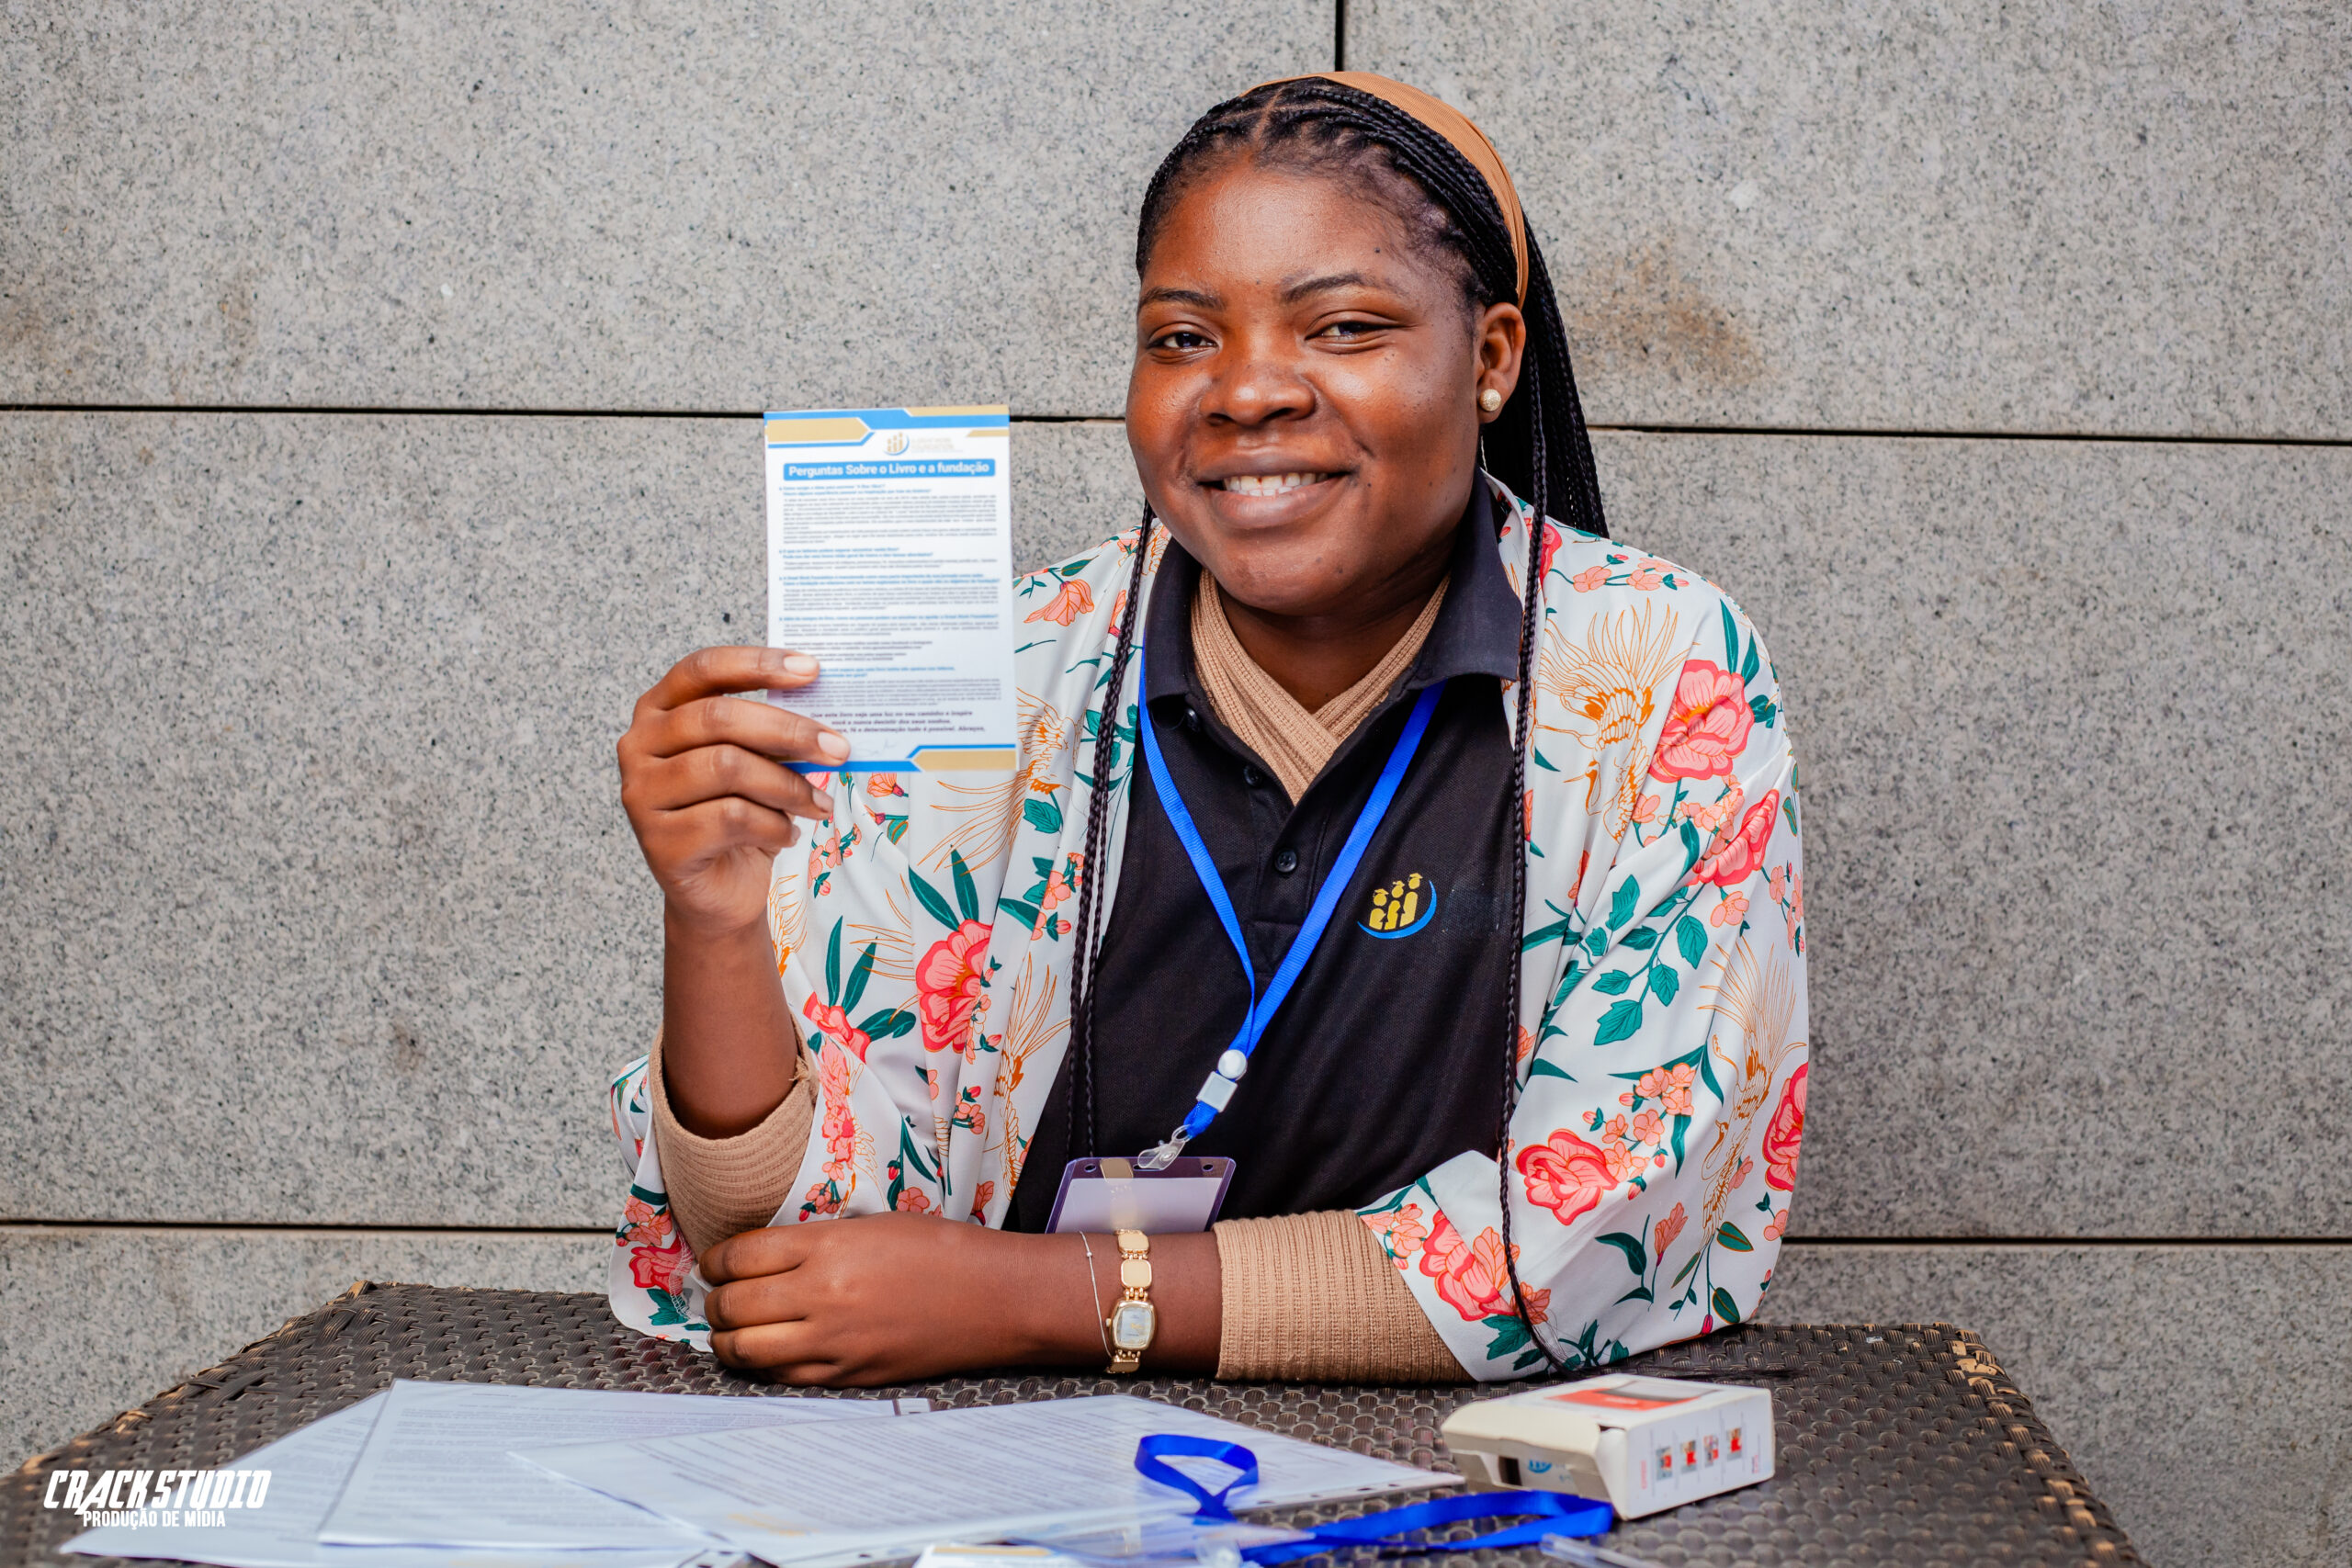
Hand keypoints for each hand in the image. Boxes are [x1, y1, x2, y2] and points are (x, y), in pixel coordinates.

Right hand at [618, 647, 848, 938]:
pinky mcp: (659, 842)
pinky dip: (773, 825)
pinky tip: (787, 834)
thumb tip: (826, 719)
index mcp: (659, 710)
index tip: (811, 669)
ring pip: (727, 768)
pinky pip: (730, 819)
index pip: (703, 669)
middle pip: (718, 718)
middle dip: (789, 731)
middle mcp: (639, 746)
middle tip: (838, 748)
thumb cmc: (738, 815)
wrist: (717, 889)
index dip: (757, 664)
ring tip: (820, 804)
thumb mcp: (756, 763)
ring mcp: (642, 794)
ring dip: (788, 786)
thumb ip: (774, 735)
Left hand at [702, 1213, 1054, 1383]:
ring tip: (731, 1329)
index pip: (740, 1257)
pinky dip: (763, 1365)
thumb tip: (767, 1257)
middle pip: (733, 1305)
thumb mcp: (873, 1224)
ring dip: (727, 1339)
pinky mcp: (848, 1375)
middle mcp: (823, 1296)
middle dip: (715, 1301)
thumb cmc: (940, 1250)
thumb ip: (817, 1241)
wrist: (992, 1298)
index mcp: (828, 1248)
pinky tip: (768, 1352)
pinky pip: (782, 1377)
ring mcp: (834, 1343)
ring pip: (746, 1350)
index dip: (715, 1260)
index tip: (713, 1263)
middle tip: (718, 1295)